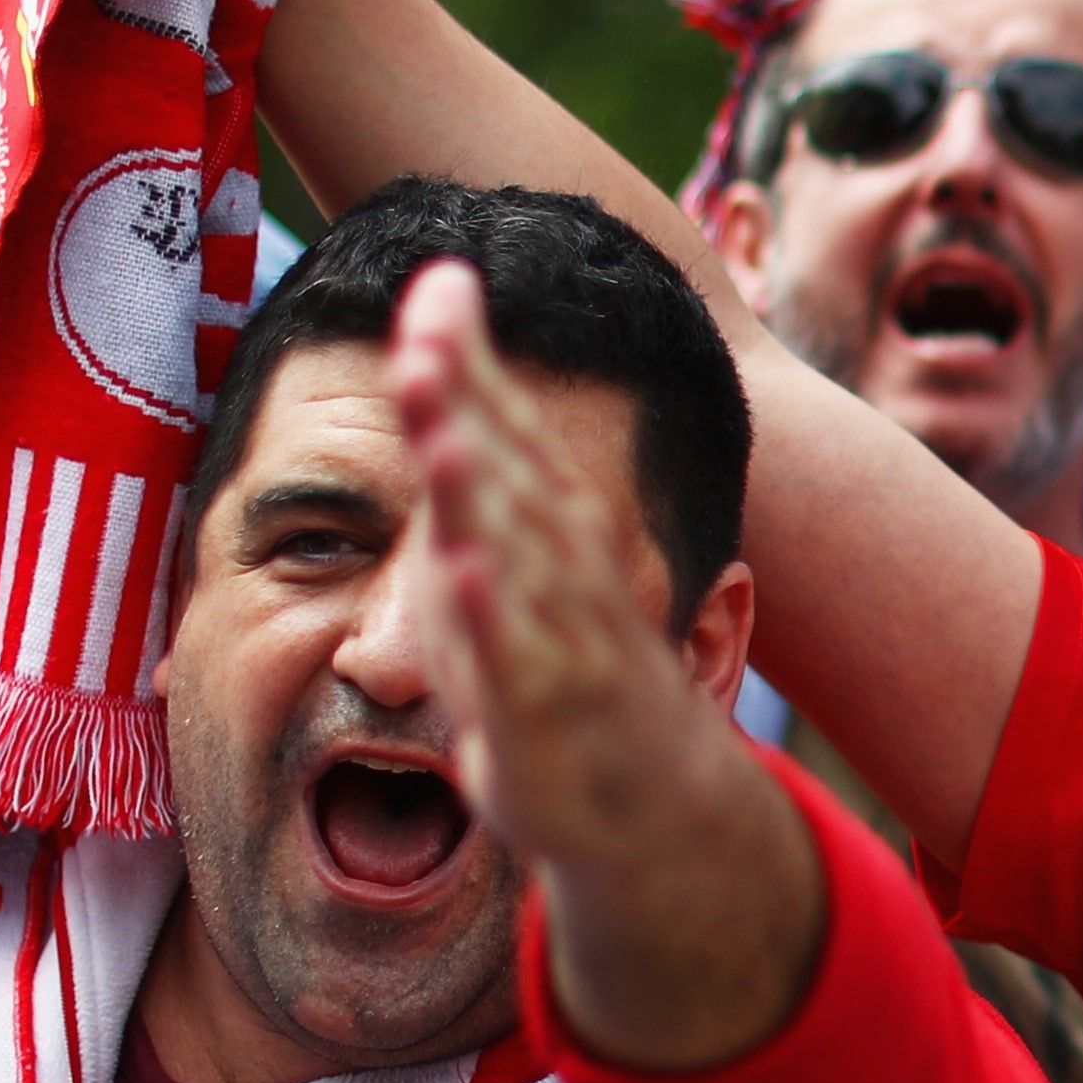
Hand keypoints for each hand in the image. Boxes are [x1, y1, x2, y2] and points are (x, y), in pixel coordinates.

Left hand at [384, 259, 732, 873]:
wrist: (654, 803)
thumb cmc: (562, 672)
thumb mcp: (503, 569)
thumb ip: (469, 477)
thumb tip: (434, 370)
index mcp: (546, 524)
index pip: (501, 424)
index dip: (468, 356)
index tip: (439, 278)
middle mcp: (563, 565)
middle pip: (506, 469)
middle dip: (465, 399)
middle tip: (428, 323)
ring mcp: (560, 637)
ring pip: (516, 556)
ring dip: (480, 493)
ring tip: (444, 432)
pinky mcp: (541, 715)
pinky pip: (513, 661)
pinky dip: (489, 616)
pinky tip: (463, 571)